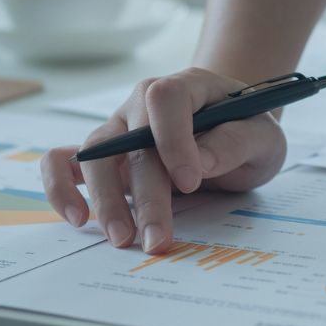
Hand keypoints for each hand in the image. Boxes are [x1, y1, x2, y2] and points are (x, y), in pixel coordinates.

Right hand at [41, 68, 287, 253]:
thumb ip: (236, 142)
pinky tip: (76, 217)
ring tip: (123, 239)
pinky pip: (63, 161)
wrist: (233, 132)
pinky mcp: (103, 155)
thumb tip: (198, 162)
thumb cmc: (247, 130)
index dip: (173, 138)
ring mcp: (119, 127)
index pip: (166, 99)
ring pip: (96, 155)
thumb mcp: (264, 136)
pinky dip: (60, 186)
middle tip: (157, 238)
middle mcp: (144, 103)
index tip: (191, 181)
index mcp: (188, 87)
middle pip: (131, 140)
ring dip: (106, 200)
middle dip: (145, 194)